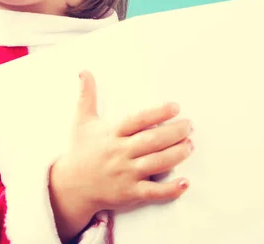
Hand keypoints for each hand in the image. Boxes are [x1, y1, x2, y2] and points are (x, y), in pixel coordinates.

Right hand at [52, 70, 193, 214]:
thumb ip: (86, 95)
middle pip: (152, 140)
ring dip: (177, 154)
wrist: (72, 186)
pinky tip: (185, 182)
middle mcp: (119, 152)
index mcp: (111, 133)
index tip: (175, 107)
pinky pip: (154, 192)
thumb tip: (83, 71)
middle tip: (190, 125)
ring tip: (190, 145)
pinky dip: (171, 189)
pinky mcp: (130, 193)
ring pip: (157, 163)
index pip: (137, 120)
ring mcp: (126, 174)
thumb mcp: (82, 120)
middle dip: (175, 132)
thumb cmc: (81, 150)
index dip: (157, 113)